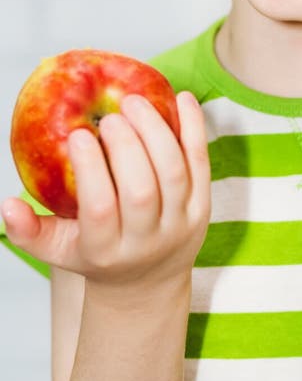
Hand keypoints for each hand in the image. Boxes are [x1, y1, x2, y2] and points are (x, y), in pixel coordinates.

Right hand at [1, 91, 210, 290]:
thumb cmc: (97, 254)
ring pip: (174, 173)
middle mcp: (147, 240)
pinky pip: (202, 162)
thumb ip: (29, 231)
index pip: (99, 208)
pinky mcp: (203, 206)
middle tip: (110, 115)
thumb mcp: (60, 250)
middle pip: (141, 190)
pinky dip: (194, 127)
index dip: (90, 169)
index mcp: (106, 250)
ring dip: (157, 131)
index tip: (77, 134)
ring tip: (134, 102)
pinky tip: (181, 98)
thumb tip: (5, 204)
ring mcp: (180, 223)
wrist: (148, 282)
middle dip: (127, 146)